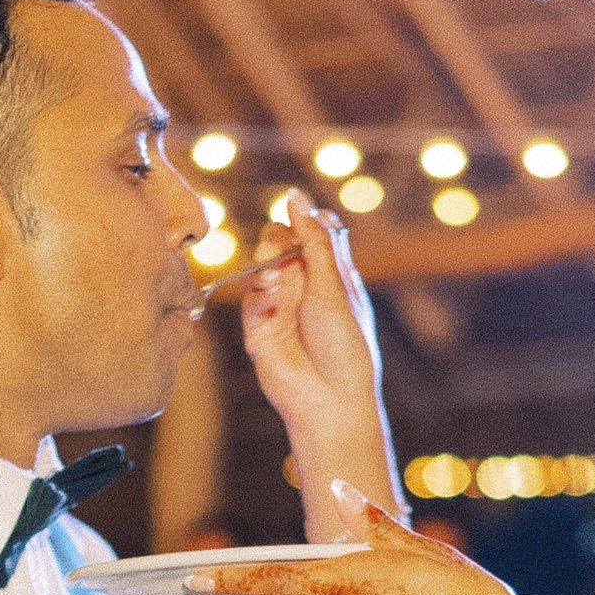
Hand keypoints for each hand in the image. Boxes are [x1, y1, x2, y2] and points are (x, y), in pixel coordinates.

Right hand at [237, 194, 392, 497]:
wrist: (328, 398)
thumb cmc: (344, 345)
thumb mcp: (334, 285)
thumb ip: (315, 241)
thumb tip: (297, 197)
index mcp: (332, 274)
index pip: (313, 231)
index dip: (305, 221)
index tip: (303, 222)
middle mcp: (305, 286)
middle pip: (279, 239)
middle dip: (278, 239)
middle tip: (286, 255)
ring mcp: (280, 304)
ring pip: (260, 262)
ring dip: (266, 263)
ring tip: (275, 279)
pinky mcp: (258, 325)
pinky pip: (249, 293)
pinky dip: (258, 290)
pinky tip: (270, 300)